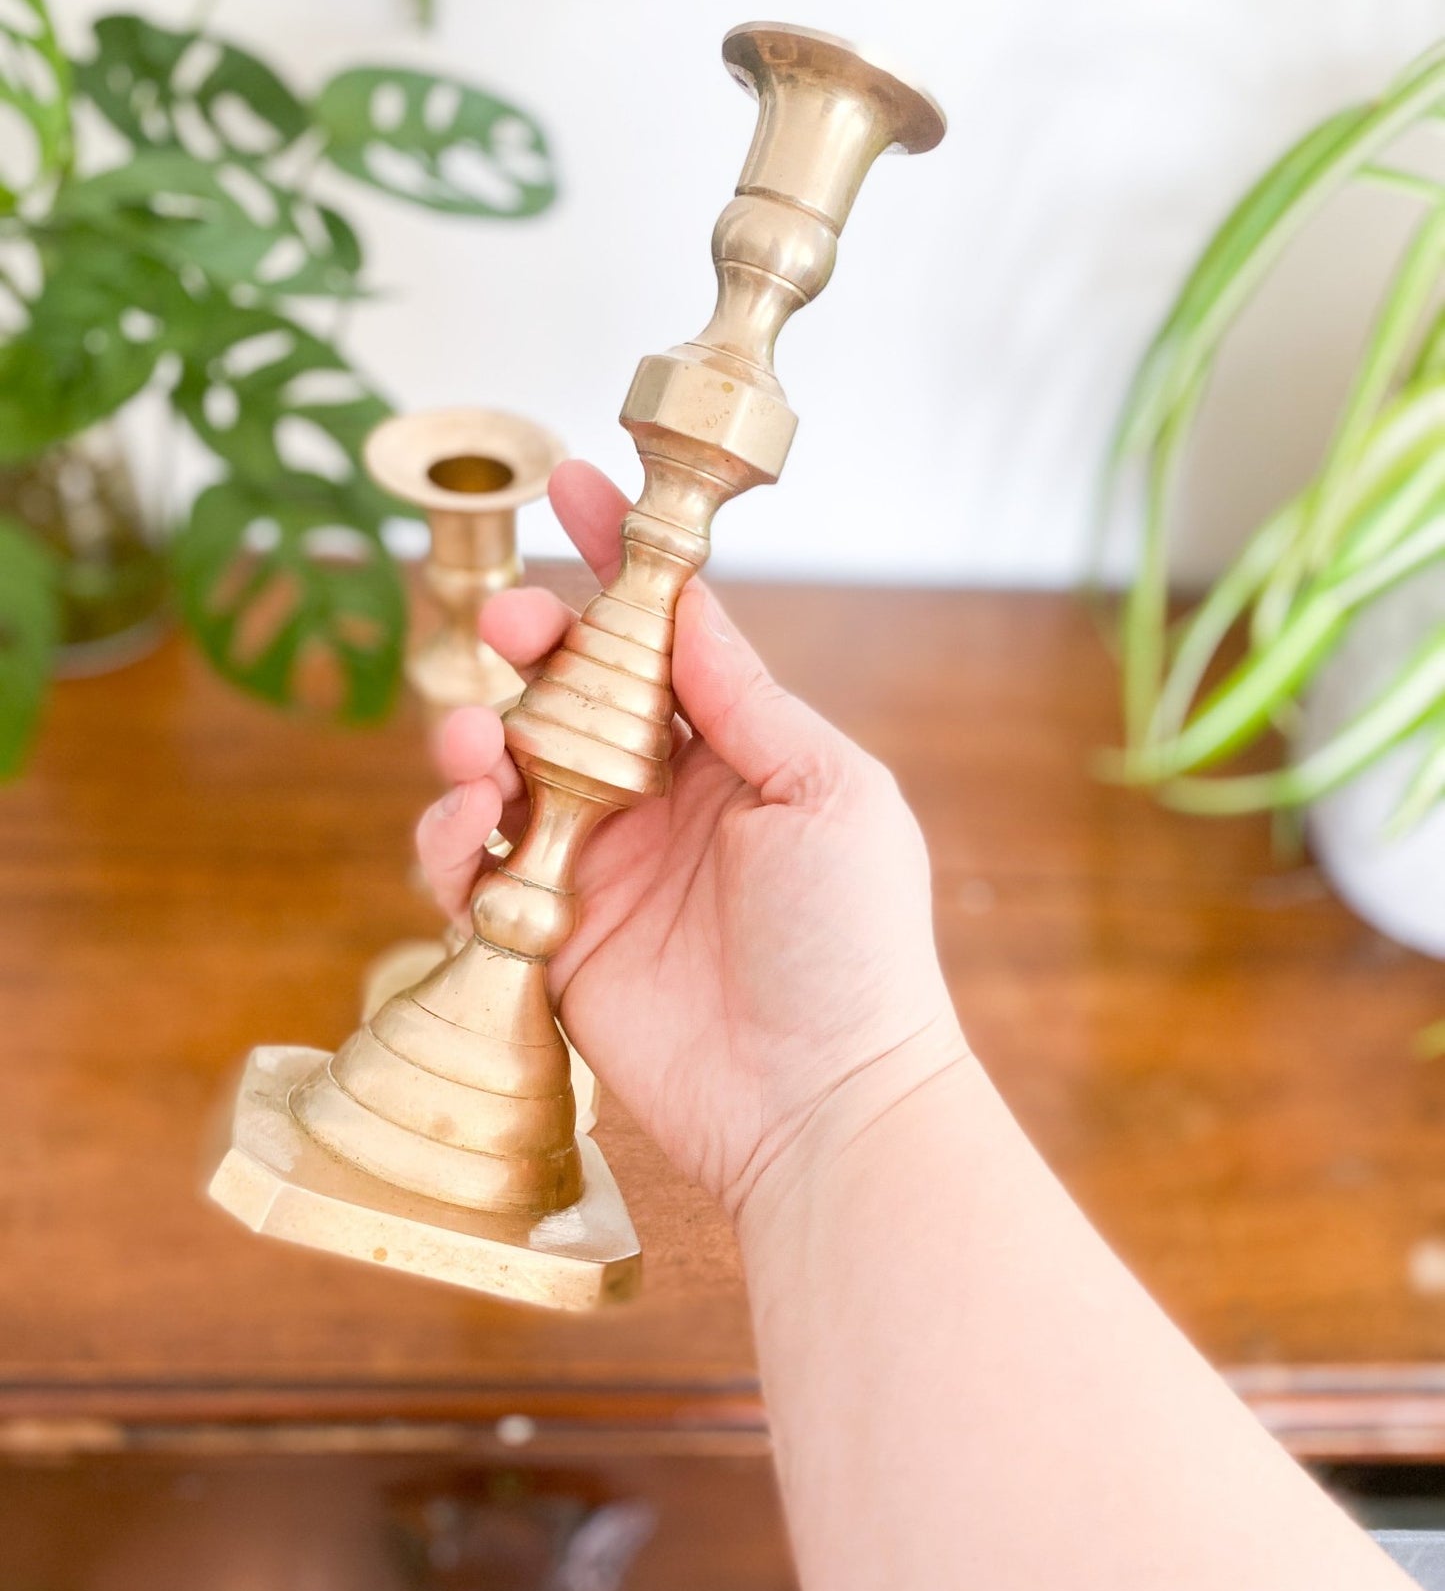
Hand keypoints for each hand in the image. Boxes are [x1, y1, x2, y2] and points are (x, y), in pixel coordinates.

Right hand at [417, 459, 966, 1220]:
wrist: (822, 1099)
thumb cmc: (852, 940)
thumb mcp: (825, 789)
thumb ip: (742, 696)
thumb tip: (682, 600)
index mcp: (730, 751)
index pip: (658, 638)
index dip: (614, 564)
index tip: (573, 490)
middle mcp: (655, 798)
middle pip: (563, 691)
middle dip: (526, 644)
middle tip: (510, 629)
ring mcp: (597, 867)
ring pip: (503, 771)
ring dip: (475, 738)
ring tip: (483, 746)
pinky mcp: (547, 939)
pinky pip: (474, 868)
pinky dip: (452, 838)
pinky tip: (475, 829)